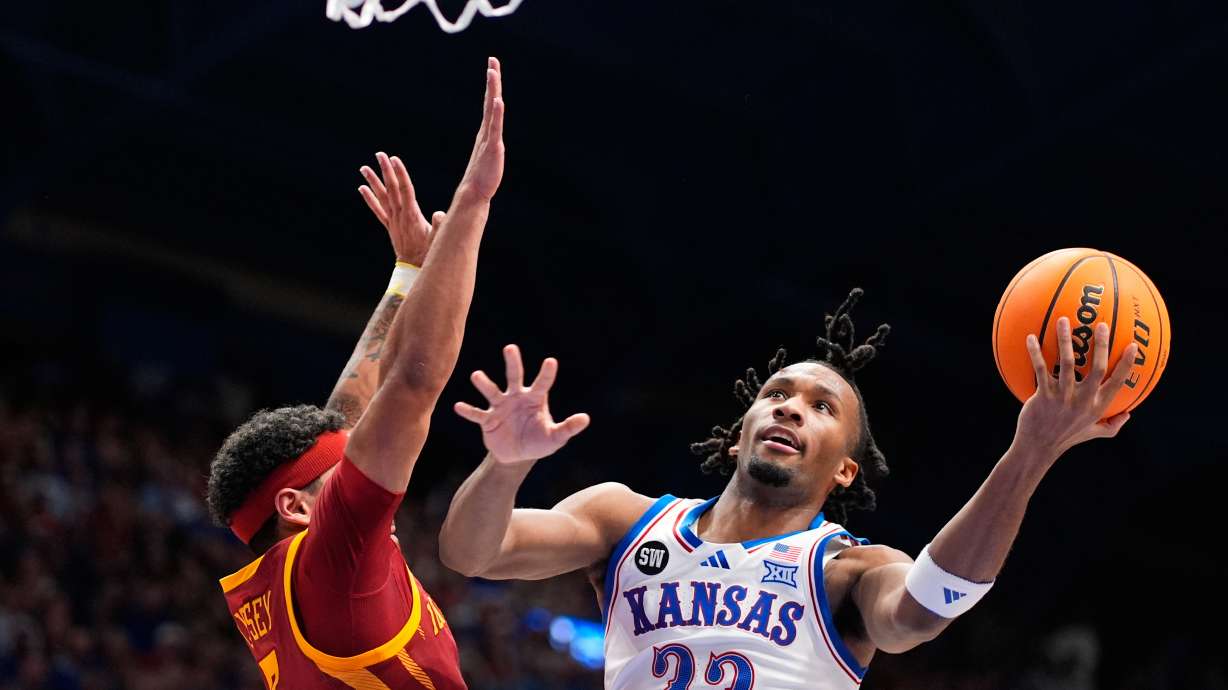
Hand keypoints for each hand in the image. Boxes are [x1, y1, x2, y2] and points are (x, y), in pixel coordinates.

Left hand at [358, 152, 444, 265]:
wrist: (415, 268)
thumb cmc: (430, 253)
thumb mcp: (439, 240)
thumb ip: (439, 226)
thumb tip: (439, 214)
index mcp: (412, 215)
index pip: (406, 190)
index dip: (400, 174)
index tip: (394, 159)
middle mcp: (400, 216)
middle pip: (392, 189)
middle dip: (386, 171)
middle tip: (379, 154)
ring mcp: (393, 221)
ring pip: (382, 197)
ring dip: (373, 181)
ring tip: (364, 168)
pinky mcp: (390, 226)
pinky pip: (377, 210)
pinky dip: (369, 199)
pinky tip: (362, 189)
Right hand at [454, 344, 589, 464]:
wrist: (517, 455)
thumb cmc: (539, 441)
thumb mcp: (556, 437)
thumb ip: (568, 428)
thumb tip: (585, 419)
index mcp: (535, 398)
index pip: (542, 383)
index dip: (546, 373)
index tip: (551, 361)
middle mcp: (516, 397)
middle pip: (515, 376)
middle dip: (513, 363)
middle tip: (510, 348)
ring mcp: (500, 407)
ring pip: (492, 391)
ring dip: (485, 383)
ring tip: (476, 375)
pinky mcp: (488, 420)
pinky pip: (477, 414)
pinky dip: (468, 411)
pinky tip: (458, 406)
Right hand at [455, 57, 504, 202]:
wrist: (475, 193)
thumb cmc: (480, 179)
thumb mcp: (487, 159)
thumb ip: (487, 150)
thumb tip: (488, 148)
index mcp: (486, 132)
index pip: (489, 105)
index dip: (491, 87)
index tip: (492, 67)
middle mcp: (486, 131)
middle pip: (490, 100)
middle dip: (492, 80)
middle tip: (492, 61)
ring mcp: (488, 138)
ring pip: (492, 109)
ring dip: (492, 89)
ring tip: (492, 71)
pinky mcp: (493, 147)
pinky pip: (494, 127)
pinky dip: (496, 113)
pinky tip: (497, 100)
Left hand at [1015, 317, 1137, 459]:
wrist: (1039, 446)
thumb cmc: (1066, 437)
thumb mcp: (1093, 433)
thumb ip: (1112, 425)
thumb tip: (1128, 415)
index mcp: (1097, 406)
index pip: (1117, 383)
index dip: (1127, 365)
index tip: (1133, 346)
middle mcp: (1083, 400)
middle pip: (1098, 369)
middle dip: (1101, 345)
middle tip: (1101, 324)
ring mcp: (1062, 397)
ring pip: (1067, 364)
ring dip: (1065, 340)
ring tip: (1064, 320)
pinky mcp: (1043, 395)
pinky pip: (1040, 369)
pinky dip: (1035, 353)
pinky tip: (1030, 337)